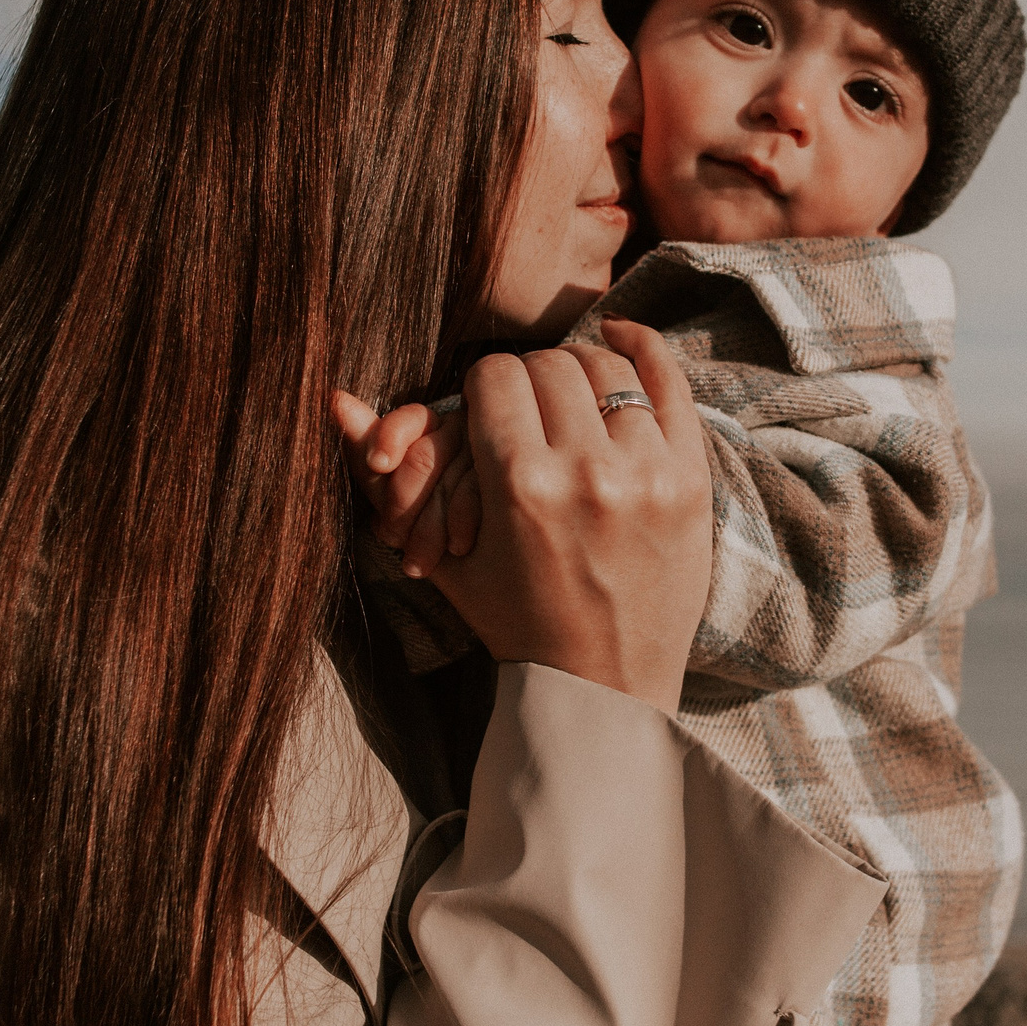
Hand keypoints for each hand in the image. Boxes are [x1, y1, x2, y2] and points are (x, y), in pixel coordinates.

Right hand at [334, 320, 706, 712]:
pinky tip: (620, 339)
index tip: (485, 409)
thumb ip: (386, 476)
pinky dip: (644, 349)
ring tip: (566, 395)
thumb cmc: (515, 621)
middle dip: (527, 382)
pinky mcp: (692, 479)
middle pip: (548, 366)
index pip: (494, 376)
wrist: (603, 686)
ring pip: (606, 367)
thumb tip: (334, 399)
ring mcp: (648, 472)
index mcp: (519, 487)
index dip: (481, 388)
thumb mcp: (444, 555)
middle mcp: (587, 471)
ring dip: (579, 373)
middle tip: (523, 406)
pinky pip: (671, 382)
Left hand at [341, 402, 478, 577]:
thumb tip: (335, 396)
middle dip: (404, 502)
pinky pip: (485, 493)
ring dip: (430, 526)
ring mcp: (495, 456)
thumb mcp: (389, 490)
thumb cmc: (420, 524)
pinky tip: (457, 547)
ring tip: (416, 564)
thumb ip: (366, 445)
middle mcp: (466, 434)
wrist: (473, 570)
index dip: (390, 436)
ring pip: (454, 479)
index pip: (410, 419)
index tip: (378, 462)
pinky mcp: (519, 480)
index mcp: (432, 428)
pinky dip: (465, 523)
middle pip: (426, 455)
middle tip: (394, 538)